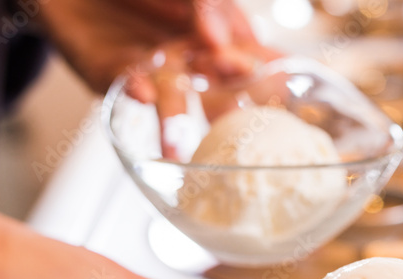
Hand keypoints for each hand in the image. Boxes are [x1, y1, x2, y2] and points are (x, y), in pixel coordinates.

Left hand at [38, 0, 279, 156]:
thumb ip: (210, 7)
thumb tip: (221, 41)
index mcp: (218, 39)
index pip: (254, 60)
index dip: (274, 75)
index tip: (291, 86)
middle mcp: (191, 61)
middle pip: (218, 93)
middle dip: (231, 109)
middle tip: (247, 122)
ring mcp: (153, 69)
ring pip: (172, 99)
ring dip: (179, 119)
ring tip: (183, 141)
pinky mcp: (112, 72)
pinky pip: (125, 84)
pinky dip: (135, 88)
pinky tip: (142, 93)